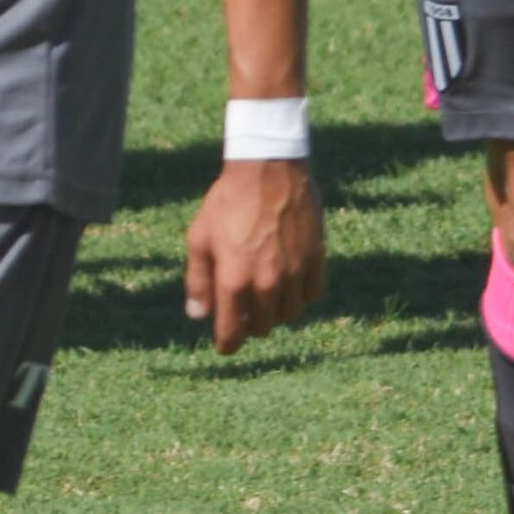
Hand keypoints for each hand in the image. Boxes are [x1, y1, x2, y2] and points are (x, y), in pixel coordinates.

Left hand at [183, 159, 328, 351]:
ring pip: (290, 314)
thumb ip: (197, 280)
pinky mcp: (316, 258)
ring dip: (277, 311)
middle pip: (263, 327)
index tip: (226, 346)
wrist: (267, 167)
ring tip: (267, 295)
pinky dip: (302, 295)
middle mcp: (267, 282)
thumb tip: (197, 315)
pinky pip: (313, 294)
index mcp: (234, 280)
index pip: (232, 332)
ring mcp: (295, 272)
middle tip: (245, 311)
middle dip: (251, 325)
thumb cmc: (227, 201)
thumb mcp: (199, 238)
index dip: (227, 344)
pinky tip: (291, 282)